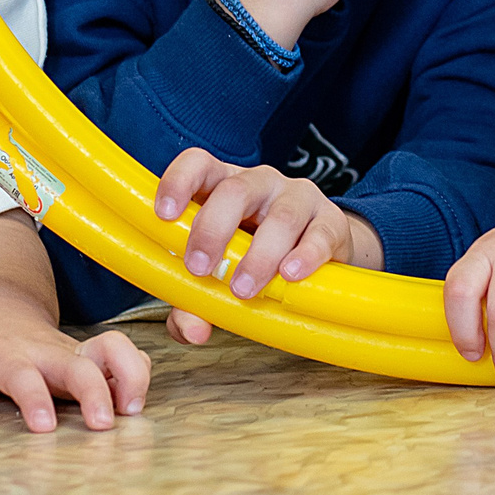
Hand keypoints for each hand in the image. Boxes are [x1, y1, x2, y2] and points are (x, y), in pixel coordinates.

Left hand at [0, 301, 151, 431]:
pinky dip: (139, 376)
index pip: (23, 374)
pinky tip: (135, 404)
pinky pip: (128, 358)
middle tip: (101, 424)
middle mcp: (47, 351)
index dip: (35, 396)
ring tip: (130, 411)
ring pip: (116, 351)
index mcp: (9, 354)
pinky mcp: (94, 359)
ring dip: (129, 377)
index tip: (44, 425)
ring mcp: (74, 353)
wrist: (0, 312)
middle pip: (80, 364)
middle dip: (96, 390)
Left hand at [153, 149, 364, 346]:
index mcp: (222, 186)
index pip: (199, 164)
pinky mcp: (330, 221)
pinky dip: (305, 255)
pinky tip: (290, 275)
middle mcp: (259, 183)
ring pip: (280, 215)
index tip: (164, 214)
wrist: (315, 256)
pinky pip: (320, 233)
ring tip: (243, 288)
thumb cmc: (252, 258)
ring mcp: (297, 197)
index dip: (178, 181)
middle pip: (234, 189)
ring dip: (258, 255)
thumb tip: (192, 330)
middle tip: (199, 267)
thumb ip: (194, 301)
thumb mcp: (218, 274)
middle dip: (212, 229)